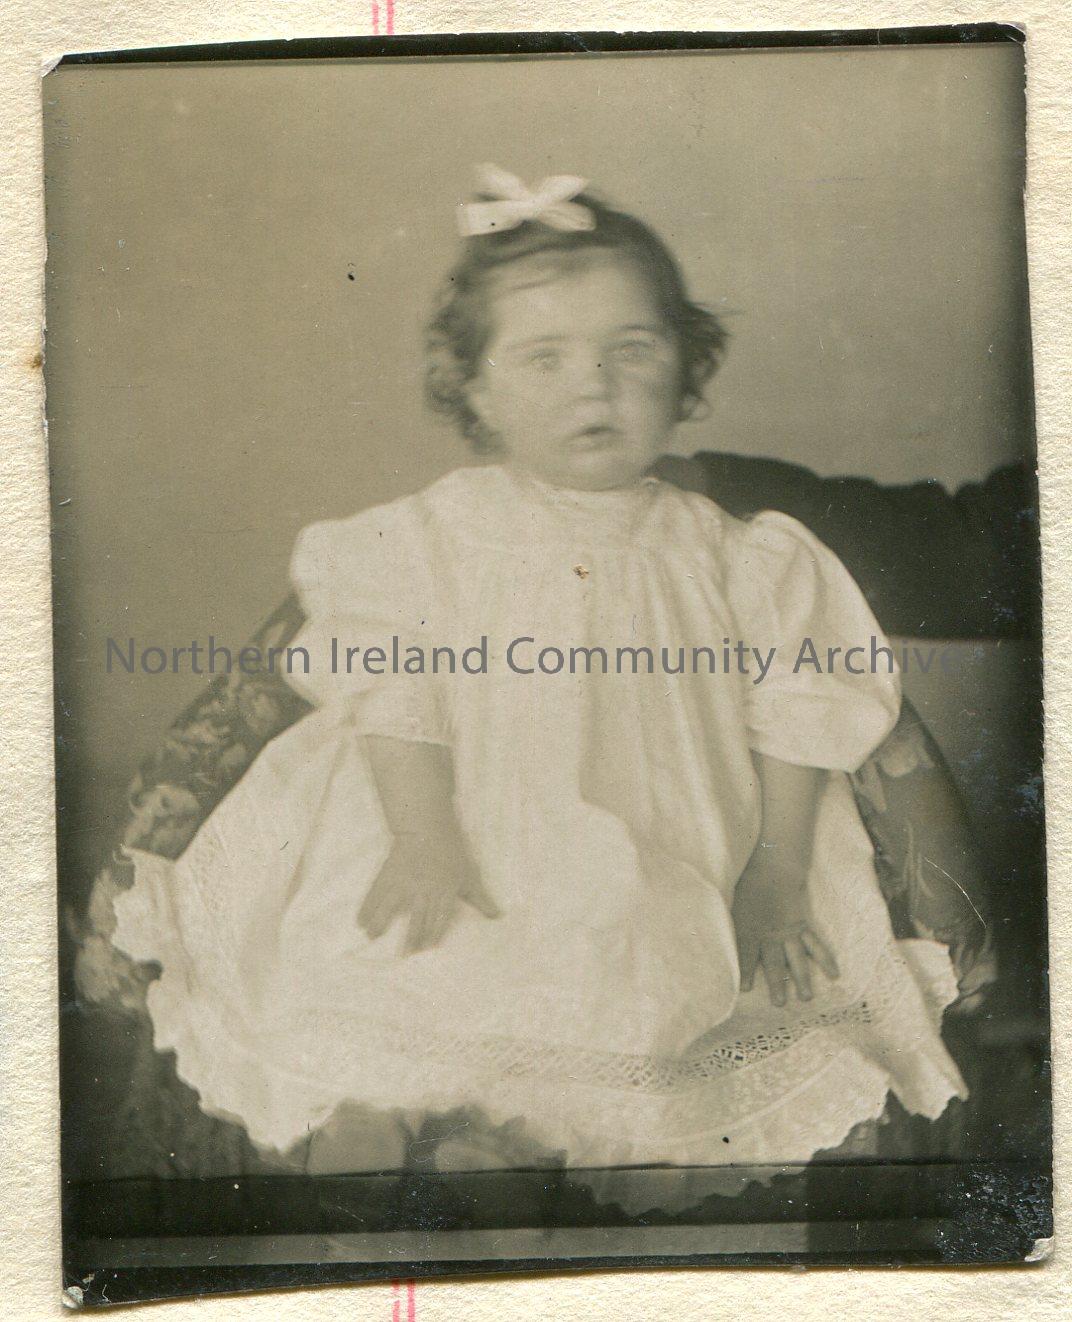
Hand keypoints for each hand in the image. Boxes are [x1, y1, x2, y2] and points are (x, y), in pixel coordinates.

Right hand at [357, 819, 499, 954]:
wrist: (427, 827)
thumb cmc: (453, 852)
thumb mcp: (470, 875)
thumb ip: (480, 899)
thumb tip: (497, 916)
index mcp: (444, 892)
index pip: (439, 919)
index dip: (434, 934)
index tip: (427, 950)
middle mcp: (424, 890)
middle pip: (417, 918)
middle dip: (411, 938)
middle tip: (405, 955)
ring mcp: (404, 882)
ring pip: (391, 907)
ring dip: (381, 923)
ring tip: (372, 937)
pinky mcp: (389, 874)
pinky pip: (376, 894)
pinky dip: (367, 907)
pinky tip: (361, 920)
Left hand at [732, 857, 838, 1006]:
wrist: (769, 871)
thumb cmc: (745, 893)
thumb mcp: (730, 910)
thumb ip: (726, 929)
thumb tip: (705, 943)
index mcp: (749, 930)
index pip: (747, 954)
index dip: (746, 970)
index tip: (745, 989)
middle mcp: (770, 934)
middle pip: (774, 961)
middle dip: (776, 982)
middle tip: (779, 1003)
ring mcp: (788, 931)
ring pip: (796, 957)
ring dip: (801, 978)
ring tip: (806, 997)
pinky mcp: (801, 926)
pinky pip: (815, 944)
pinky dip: (825, 958)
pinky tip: (835, 974)